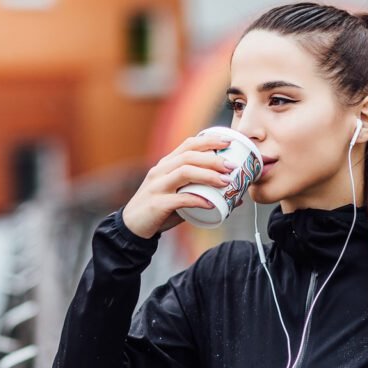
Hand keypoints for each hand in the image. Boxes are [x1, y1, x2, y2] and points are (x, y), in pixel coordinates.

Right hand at [122, 135, 238, 238]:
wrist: (132, 227)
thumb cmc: (159, 210)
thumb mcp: (179, 196)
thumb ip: (202, 193)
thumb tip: (235, 199)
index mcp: (166, 164)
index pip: (188, 144)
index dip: (209, 140)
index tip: (228, 141)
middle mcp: (161, 171)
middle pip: (189, 156)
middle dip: (213, 158)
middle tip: (232, 166)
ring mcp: (157, 187)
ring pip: (184, 172)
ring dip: (208, 175)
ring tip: (226, 182)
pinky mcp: (157, 204)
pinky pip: (180, 199)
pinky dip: (197, 200)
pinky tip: (211, 204)